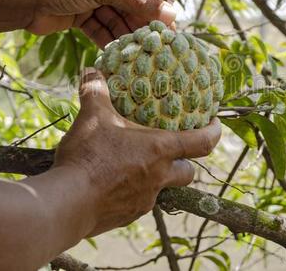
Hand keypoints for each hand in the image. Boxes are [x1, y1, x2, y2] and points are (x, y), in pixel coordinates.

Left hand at [16, 0, 175, 46]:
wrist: (21, 1)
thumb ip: (136, 1)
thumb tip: (172, 12)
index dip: (155, 6)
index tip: (171, 26)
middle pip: (130, 4)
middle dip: (141, 24)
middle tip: (159, 44)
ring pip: (117, 19)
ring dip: (127, 35)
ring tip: (142, 53)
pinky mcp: (82, 16)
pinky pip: (102, 29)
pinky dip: (110, 41)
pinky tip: (122, 54)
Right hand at [54, 68, 221, 235]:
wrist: (68, 203)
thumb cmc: (88, 157)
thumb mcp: (92, 116)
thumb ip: (95, 90)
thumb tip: (92, 69)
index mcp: (160, 149)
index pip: (203, 142)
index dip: (215, 132)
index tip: (216, 123)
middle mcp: (160, 177)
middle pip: (188, 172)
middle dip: (186, 160)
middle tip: (175, 148)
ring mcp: (146, 200)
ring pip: (164, 188)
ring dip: (159, 176)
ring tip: (139, 163)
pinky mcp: (129, 216)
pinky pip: (140, 201)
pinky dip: (135, 190)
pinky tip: (115, 181)